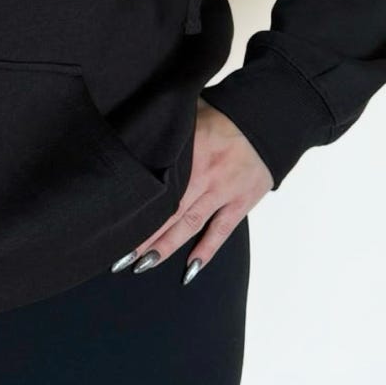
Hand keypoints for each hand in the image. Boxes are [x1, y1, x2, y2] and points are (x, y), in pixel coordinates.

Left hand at [111, 100, 271, 283]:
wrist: (268, 121)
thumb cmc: (225, 115)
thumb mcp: (191, 114)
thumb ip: (166, 130)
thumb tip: (135, 136)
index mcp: (189, 154)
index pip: (157, 187)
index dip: (136, 208)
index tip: (116, 225)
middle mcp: (204, 176)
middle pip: (168, 212)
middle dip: (144, 236)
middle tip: (121, 258)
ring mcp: (224, 191)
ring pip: (190, 225)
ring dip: (166, 247)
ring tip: (144, 265)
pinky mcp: (242, 202)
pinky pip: (221, 231)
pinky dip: (206, 251)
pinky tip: (190, 270)